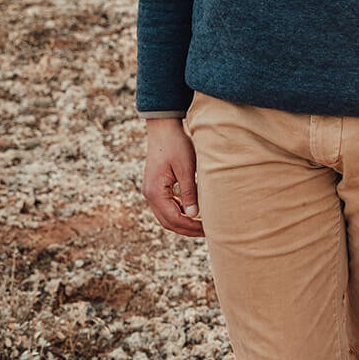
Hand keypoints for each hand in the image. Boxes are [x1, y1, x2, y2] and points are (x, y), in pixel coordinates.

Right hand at [143, 118, 202, 237]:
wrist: (163, 127)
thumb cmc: (176, 144)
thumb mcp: (186, 168)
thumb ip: (189, 192)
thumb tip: (194, 215)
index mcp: (155, 192)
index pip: (174, 219)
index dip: (192, 227)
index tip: (209, 229)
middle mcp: (149, 194)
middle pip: (168, 221)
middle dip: (187, 229)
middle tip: (208, 232)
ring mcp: (151, 191)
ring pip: (166, 215)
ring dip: (183, 222)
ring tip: (203, 224)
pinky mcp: (156, 186)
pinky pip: (167, 206)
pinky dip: (179, 212)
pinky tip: (194, 212)